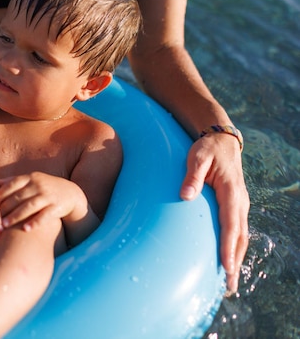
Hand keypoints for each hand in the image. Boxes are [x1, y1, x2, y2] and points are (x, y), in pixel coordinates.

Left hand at [0, 172, 91, 244]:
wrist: (70, 193)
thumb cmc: (44, 187)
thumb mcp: (29, 180)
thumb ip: (11, 182)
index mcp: (29, 178)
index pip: (10, 186)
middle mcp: (38, 185)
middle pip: (17, 197)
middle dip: (4, 209)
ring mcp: (48, 196)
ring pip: (29, 206)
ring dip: (16, 216)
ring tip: (4, 225)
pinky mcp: (57, 206)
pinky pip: (45, 215)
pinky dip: (36, 222)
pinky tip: (26, 229)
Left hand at [180, 133, 249, 292]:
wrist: (222, 140)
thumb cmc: (207, 149)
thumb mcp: (197, 157)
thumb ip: (191, 176)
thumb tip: (185, 197)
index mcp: (232, 192)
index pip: (231, 225)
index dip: (229, 248)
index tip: (226, 267)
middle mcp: (240, 202)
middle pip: (240, 237)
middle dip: (235, 262)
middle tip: (229, 286)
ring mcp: (240, 205)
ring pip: (241, 237)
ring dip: (236, 259)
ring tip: (229, 282)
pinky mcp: (235, 206)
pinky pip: (237, 231)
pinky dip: (235, 248)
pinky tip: (227, 261)